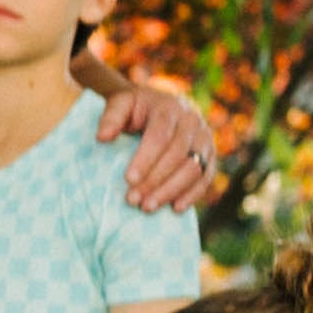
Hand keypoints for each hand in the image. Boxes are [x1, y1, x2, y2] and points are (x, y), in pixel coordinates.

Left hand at [101, 74, 222, 217]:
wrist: (160, 104)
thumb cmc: (137, 108)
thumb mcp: (121, 103)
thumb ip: (111, 117)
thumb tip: (102, 138)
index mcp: (170, 107)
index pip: (160, 136)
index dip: (145, 159)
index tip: (128, 180)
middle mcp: (192, 121)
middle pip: (178, 155)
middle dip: (155, 180)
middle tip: (133, 200)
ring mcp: (205, 137)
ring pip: (194, 168)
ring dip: (171, 190)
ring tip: (148, 207)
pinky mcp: (210, 154)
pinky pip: (206, 176)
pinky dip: (193, 194)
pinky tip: (176, 208)